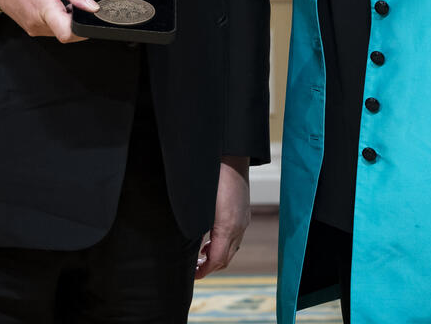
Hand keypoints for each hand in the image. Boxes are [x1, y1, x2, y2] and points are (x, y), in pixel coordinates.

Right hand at [0, 0, 97, 42]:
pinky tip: (52, 5)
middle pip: (68, 33)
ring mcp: (33, 28)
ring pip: (60, 31)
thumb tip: (92, 6)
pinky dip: (57, 19)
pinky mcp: (31, 29)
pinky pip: (51, 29)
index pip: (68, 33)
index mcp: (44, 8)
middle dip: (77, 19)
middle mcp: (37, 23)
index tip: (88, 15)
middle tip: (71, 0)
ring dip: (66, 19)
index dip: (84, 28)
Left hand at [195, 156, 249, 278]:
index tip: (193, 275)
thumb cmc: (210, 176)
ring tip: (200, 256)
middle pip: (226, 257)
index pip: (217, 259)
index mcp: (227, 226)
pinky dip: (224, 244)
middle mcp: (239, 225)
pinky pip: (236, 236)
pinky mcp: (244, 212)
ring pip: (232, 247)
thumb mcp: (198, 205)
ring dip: (217, 255)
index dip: (205, 270)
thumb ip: (195, 227)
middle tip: (194, 270)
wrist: (230, 154)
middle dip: (210, 267)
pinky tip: (211, 238)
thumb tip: (186, 243)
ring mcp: (243, 219)